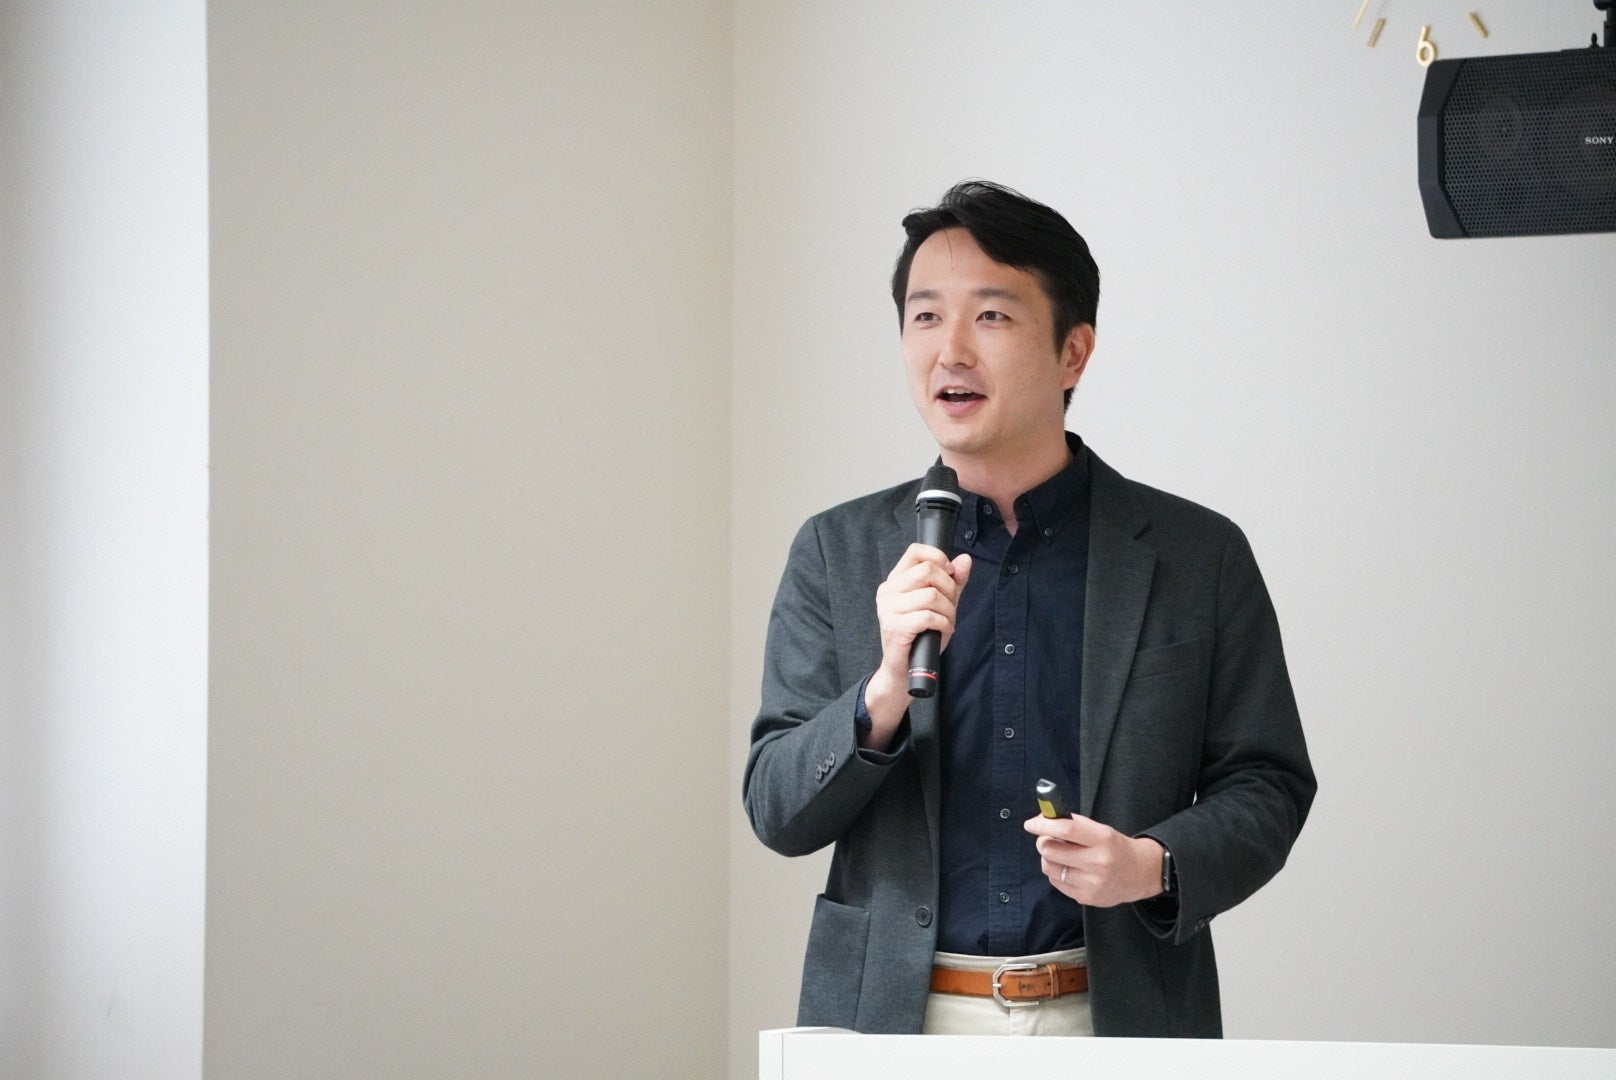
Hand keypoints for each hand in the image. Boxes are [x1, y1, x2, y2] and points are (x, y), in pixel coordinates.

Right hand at [861, 544, 971, 746]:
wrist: (904, 670)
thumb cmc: (921, 636)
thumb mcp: (940, 604)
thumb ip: (953, 581)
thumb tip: (965, 559)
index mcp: (895, 580)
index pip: (915, 551)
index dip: (938, 557)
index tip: (949, 574)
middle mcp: (887, 591)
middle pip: (928, 571)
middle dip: (949, 589)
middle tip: (950, 605)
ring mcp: (888, 609)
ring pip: (932, 595)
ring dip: (948, 611)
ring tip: (947, 622)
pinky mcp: (895, 627)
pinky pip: (929, 616)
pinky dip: (944, 624)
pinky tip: (942, 631)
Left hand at [1023, 813, 1163, 907]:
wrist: (1140, 874)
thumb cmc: (1115, 847)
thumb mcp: (1101, 830)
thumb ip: (1074, 825)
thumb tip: (1043, 820)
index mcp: (1102, 839)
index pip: (1066, 829)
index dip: (1043, 825)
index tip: (1030, 824)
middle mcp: (1098, 862)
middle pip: (1050, 850)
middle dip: (1043, 842)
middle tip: (1048, 839)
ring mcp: (1092, 883)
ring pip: (1049, 867)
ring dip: (1049, 858)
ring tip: (1061, 855)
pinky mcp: (1086, 898)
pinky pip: (1055, 882)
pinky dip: (1056, 873)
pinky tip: (1069, 870)